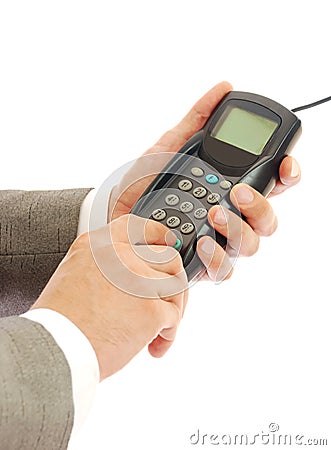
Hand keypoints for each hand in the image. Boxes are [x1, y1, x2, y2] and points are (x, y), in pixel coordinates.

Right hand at [30, 215, 187, 380]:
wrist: (55, 348)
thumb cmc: (60, 322)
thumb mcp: (74, 276)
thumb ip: (105, 269)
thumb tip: (129, 281)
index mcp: (98, 246)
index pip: (137, 227)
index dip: (158, 234)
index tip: (168, 242)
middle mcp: (121, 256)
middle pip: (168, 258)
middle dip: (173, 282)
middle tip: (167, 303)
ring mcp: (140, 280)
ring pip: (176, 287)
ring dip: (173, 310)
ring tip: (160, 331)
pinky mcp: (151, 308)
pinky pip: (173, 318)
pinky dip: (168, 335)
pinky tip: (154, 347)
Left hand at [108, 81, 300, 280]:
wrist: (113, 213)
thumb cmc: (143, 181)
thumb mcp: (169, 146)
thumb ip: (196, 121)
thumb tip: (223, 88)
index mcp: (229, 186)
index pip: (272, 183)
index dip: (287, 175)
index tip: (284, 166)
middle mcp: (229, 216)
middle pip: (268, 219)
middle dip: (261, 205)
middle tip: (238, 191)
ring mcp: (217, 242)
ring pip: (251, 245)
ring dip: (239, 229)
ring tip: (213, 214)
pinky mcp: (201, 264)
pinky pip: (224, 271)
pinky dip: (217, 258)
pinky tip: (202, 243)